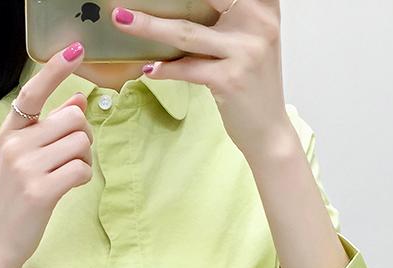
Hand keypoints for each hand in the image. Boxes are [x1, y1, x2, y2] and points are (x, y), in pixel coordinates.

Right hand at [0, 41, 94, 267]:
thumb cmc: (16, 198)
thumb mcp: (25, 158)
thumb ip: (49, 128)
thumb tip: (78, 99)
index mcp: (9, 131)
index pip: (33, 92)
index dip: (56, 70)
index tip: (76, 49)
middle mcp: (15, 144)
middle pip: (73, 118)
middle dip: (83, 135)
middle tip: (75, 156)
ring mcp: (26, 167)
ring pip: (81, 143)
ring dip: (85, 159)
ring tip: (69, 174)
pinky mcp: (41, 191)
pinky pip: (81, 170)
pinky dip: (83, 177)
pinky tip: (70, 187)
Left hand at [111, 1, 293, 162]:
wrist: (269, 130)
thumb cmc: (253, 84)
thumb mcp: (248, 42)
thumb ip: (228, 18)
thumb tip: (178, 7)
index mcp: (263, 7)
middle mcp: (257, 23)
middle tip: (130, 2)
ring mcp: (245, 52)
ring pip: (185, 33)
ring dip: (149, 26)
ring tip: (123, 19)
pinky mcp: (230, 80)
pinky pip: (188, 69)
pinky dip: (165, 69)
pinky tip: (150, 69)